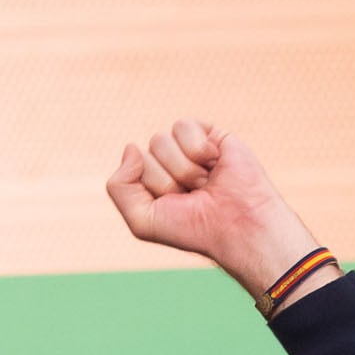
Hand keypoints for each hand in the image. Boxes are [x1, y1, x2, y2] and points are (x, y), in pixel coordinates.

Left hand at [105, 120, 330, 304]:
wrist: (235, 225)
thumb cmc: (191, 227)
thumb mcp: (142, 220)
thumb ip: (119, 187)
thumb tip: (131, 146)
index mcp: (146, 180)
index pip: (130, 168)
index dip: (152, 188)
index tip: (174, 206)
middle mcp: (164, 161)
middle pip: (146, 152)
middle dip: (168, 179)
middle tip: (192, 196)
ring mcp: (186, 147)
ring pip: (161, 140)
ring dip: (184, 168)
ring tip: (205, 182)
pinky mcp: (210, 133)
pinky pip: (183, 126)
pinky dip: (197, 149)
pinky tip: (214, 162)